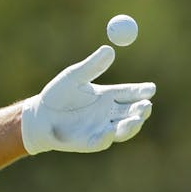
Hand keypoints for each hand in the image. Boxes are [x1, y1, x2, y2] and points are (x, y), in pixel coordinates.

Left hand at [20, 45, 155, 154]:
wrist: (39, 116)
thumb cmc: (57, 95)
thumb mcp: (74, 77)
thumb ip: (91, 66)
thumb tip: (109, 49)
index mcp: (108, 95)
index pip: (131, 93)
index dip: (142, 92)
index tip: (151, 89)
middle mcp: (109, 113)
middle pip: (133, 112)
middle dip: (142, 110)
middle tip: (147, 105)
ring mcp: (102, 128)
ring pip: (123, 129)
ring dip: (131, 125)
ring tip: (135, 118)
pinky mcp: (90, 142)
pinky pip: (102, 141)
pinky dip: (107, 137)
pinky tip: (110, 131)